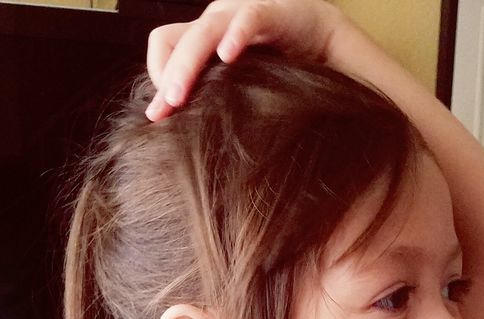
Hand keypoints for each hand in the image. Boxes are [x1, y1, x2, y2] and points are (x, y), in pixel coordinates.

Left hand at [145, 0, 343, 120]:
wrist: (325, 40)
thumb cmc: (281, 68)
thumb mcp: (240, 89)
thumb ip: (216, 104)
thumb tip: (186, 141)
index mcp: (206, 38)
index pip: (165, 46)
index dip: (158, 75)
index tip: (161, 114)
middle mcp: (218, 22)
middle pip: (175, 40)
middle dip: (165, 77)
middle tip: (162, 112)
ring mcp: (242, 15)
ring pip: (204, 31)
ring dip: (186, 63)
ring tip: (178, 95)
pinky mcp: (273, 12)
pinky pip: (249, 18)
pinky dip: (237, 34)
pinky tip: (229, 55)